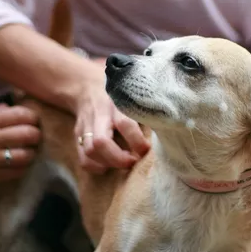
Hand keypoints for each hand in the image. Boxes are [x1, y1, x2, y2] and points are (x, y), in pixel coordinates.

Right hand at [0, 103, 40, 183]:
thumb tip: (16, 109)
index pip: (22, 115)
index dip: (33, 117)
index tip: (33, 120)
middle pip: (29, 134)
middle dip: (36, 134)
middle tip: (34, 136)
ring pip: (27, 155)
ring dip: (31, 152)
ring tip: (28, 150)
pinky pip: (19, 171)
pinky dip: (23, 166)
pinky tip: (20, 162)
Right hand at [73, 58, 150, 173]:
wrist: (84, 85)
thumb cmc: (117, 93)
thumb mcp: (131, 95)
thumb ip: (146, 108)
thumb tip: (173, 124)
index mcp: (115, 104)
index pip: (124, 124)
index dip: (136, 141)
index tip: (146, 150)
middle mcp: (98, 115)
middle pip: (101, 142)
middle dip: (118, 158)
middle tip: (133, 162)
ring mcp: (85, 126)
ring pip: (89, 151)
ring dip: (108, 163)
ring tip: (123, 163)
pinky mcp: (77, 135)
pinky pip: (82, 157)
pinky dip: (95, 166)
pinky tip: (107, 166)